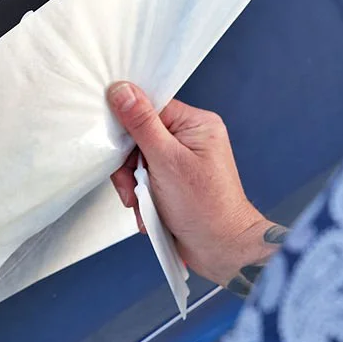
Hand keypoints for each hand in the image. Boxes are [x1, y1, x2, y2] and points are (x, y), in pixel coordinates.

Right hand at [107, 81, 282, 288]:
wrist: (222, 251)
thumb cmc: (207, 208)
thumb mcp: (167, 161)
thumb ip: (142, 124)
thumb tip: (122, 90)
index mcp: (196, 124)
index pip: (150, 107)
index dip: (129, 125)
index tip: (120, 144)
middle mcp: (190, 138)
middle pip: (140, 136)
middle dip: (130, 165)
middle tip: (133, 185)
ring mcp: (181, 161)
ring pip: (138, 161)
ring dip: (134, 185)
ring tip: (142, 204)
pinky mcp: (173, 181)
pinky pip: (144, 179)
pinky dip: (141, 196)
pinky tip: (148, 211)